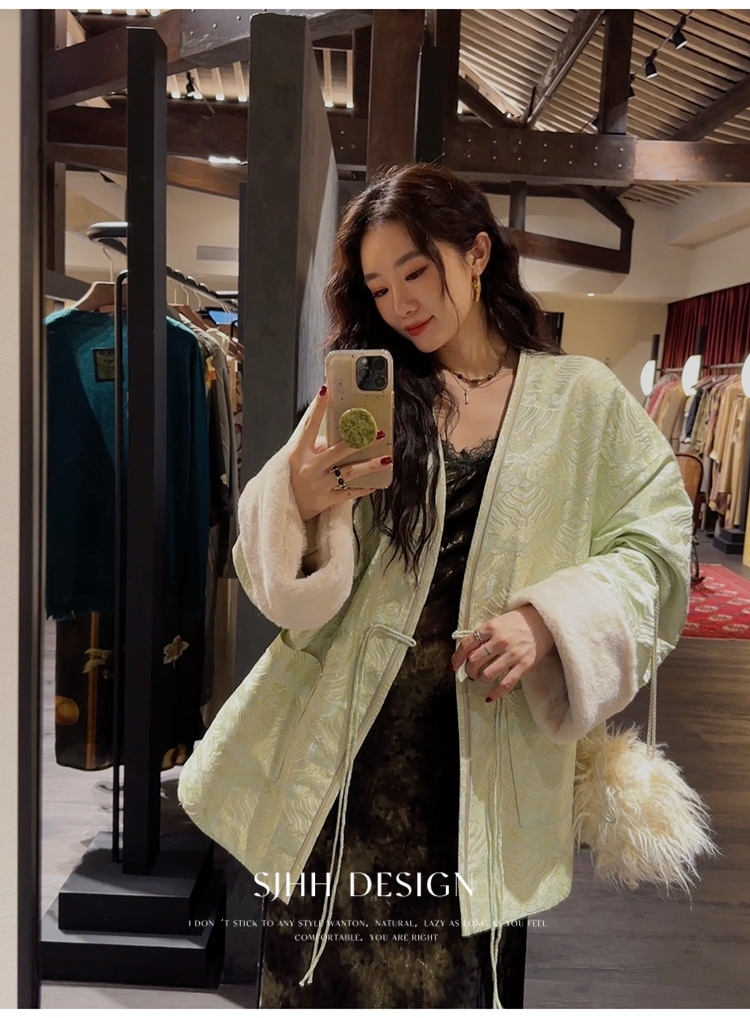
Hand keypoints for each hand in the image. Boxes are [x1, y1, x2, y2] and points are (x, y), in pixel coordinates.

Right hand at [289, 385, 387, 522]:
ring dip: (369, 465)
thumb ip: (312, 442)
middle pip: (337, 451)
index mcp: (298, 453)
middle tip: (377, 432)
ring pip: (349, 473)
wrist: (281, 508)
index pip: (309, 426)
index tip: (326, 391)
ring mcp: (319, 485)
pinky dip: (362, 489)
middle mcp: (310, 468)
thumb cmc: (290, 477)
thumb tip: (331, 427)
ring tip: (386, 459)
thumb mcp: (294, 457)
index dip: (317, 409)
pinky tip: (374, 484)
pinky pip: (348, 494)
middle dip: (359, 441)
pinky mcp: (325, 500)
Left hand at [450, 606, 555, 702]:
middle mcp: (500, 641)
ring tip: (483, 678)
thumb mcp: (498, 622)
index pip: (466, 644)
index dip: (457, 658)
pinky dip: (495, 693)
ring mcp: (512, 653)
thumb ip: (484, 635)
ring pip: (487, 674)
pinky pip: (506, 684)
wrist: (544, 620)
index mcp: (491, 627)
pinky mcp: (524, 664)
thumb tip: (468, 652)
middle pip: (474, 661)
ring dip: (481, 679)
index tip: (453, 666)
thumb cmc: (519, 621)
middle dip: (469, 670)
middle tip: (471, 673)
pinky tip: (489, 697)